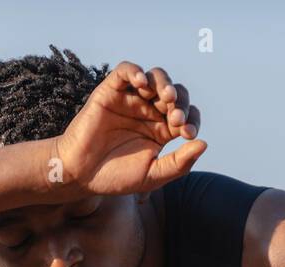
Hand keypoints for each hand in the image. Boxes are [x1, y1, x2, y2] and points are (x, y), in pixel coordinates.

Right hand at [52, 61, 206, 197]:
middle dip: (180, 102)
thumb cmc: (115, 177)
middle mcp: (148, 111)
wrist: (80, 175)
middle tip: (176, 119)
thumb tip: (203, 143)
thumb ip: (179, 163)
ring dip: (165, 83)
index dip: (192, 119)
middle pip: (174, 93)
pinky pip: (126, 71)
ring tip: (166, 97)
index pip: (186, 114)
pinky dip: (135, 72)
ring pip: (154, 78)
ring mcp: (130, 100)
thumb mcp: (152, 175)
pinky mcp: (110, 91)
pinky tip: (142, 84)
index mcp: (161, 130)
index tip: (187, 134)